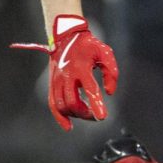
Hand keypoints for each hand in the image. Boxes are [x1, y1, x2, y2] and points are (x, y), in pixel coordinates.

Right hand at [11, 15, 117, 130]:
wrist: (66, 36)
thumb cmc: (88, 45)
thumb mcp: (105, 52)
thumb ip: (111, 71)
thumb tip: (109, 92)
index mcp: (81, 67)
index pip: (89, 89)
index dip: (96, 104)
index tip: (103, 116)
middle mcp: (66, 75)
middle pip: (72, 102)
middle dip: (85, 113)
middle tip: (96, 114)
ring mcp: (57, 80)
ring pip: (62, 106)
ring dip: (75, 114)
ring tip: (86, 113)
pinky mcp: (52, 84)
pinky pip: (53, 104)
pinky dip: (60, 117)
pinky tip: (68, 126)